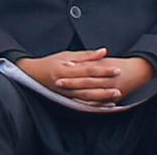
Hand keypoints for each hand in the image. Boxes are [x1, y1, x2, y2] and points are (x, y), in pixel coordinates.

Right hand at [17, 49, 152, 106]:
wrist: (36, 75)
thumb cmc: (51, 62)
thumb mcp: (66, 55)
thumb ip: (85, 55)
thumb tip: (102, 51)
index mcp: (66, 69)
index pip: (88, 70)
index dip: (103, 70)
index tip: (115, 68)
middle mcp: (68, 83)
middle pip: (90, 83)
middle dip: (106, 82)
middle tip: (120, 80)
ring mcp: (69, 94)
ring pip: (89, 96)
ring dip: (104, 96)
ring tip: (117, 94)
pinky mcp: (70, 100)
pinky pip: (85, 104)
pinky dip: (97, 105)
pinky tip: (106, 105)